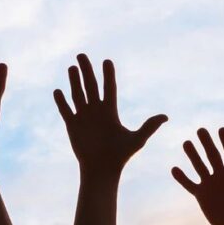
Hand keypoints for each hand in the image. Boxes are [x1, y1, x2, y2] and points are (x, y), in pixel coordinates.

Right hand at [54, 54, 166, 179]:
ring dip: (74, 81)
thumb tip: (166, 116)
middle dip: (87, 70)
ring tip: (72, 67)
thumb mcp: (137, 139)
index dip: (108, 75)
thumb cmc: (120, 156)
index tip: (107, 61)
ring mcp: (84, 117)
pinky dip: (61, 101)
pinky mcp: (72, 126)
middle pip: (91, 86)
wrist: (102, 170)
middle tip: (82, 55)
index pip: (109, 88)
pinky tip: (57, 90)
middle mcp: (96, 111)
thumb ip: (149, 126)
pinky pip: (66, 110)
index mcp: (111, 111)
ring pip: (78, 94)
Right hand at [173, 128, 223, 224]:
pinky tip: (174, 168)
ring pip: (200, 166)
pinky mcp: (201, 194)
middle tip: (201, 130)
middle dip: (207, 143)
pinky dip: (182, 177)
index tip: (222, 129)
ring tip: (186, 143)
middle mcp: (221, 175)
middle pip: (213, 155)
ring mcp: (210, 184)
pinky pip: (189, 183)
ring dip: (193, 155)